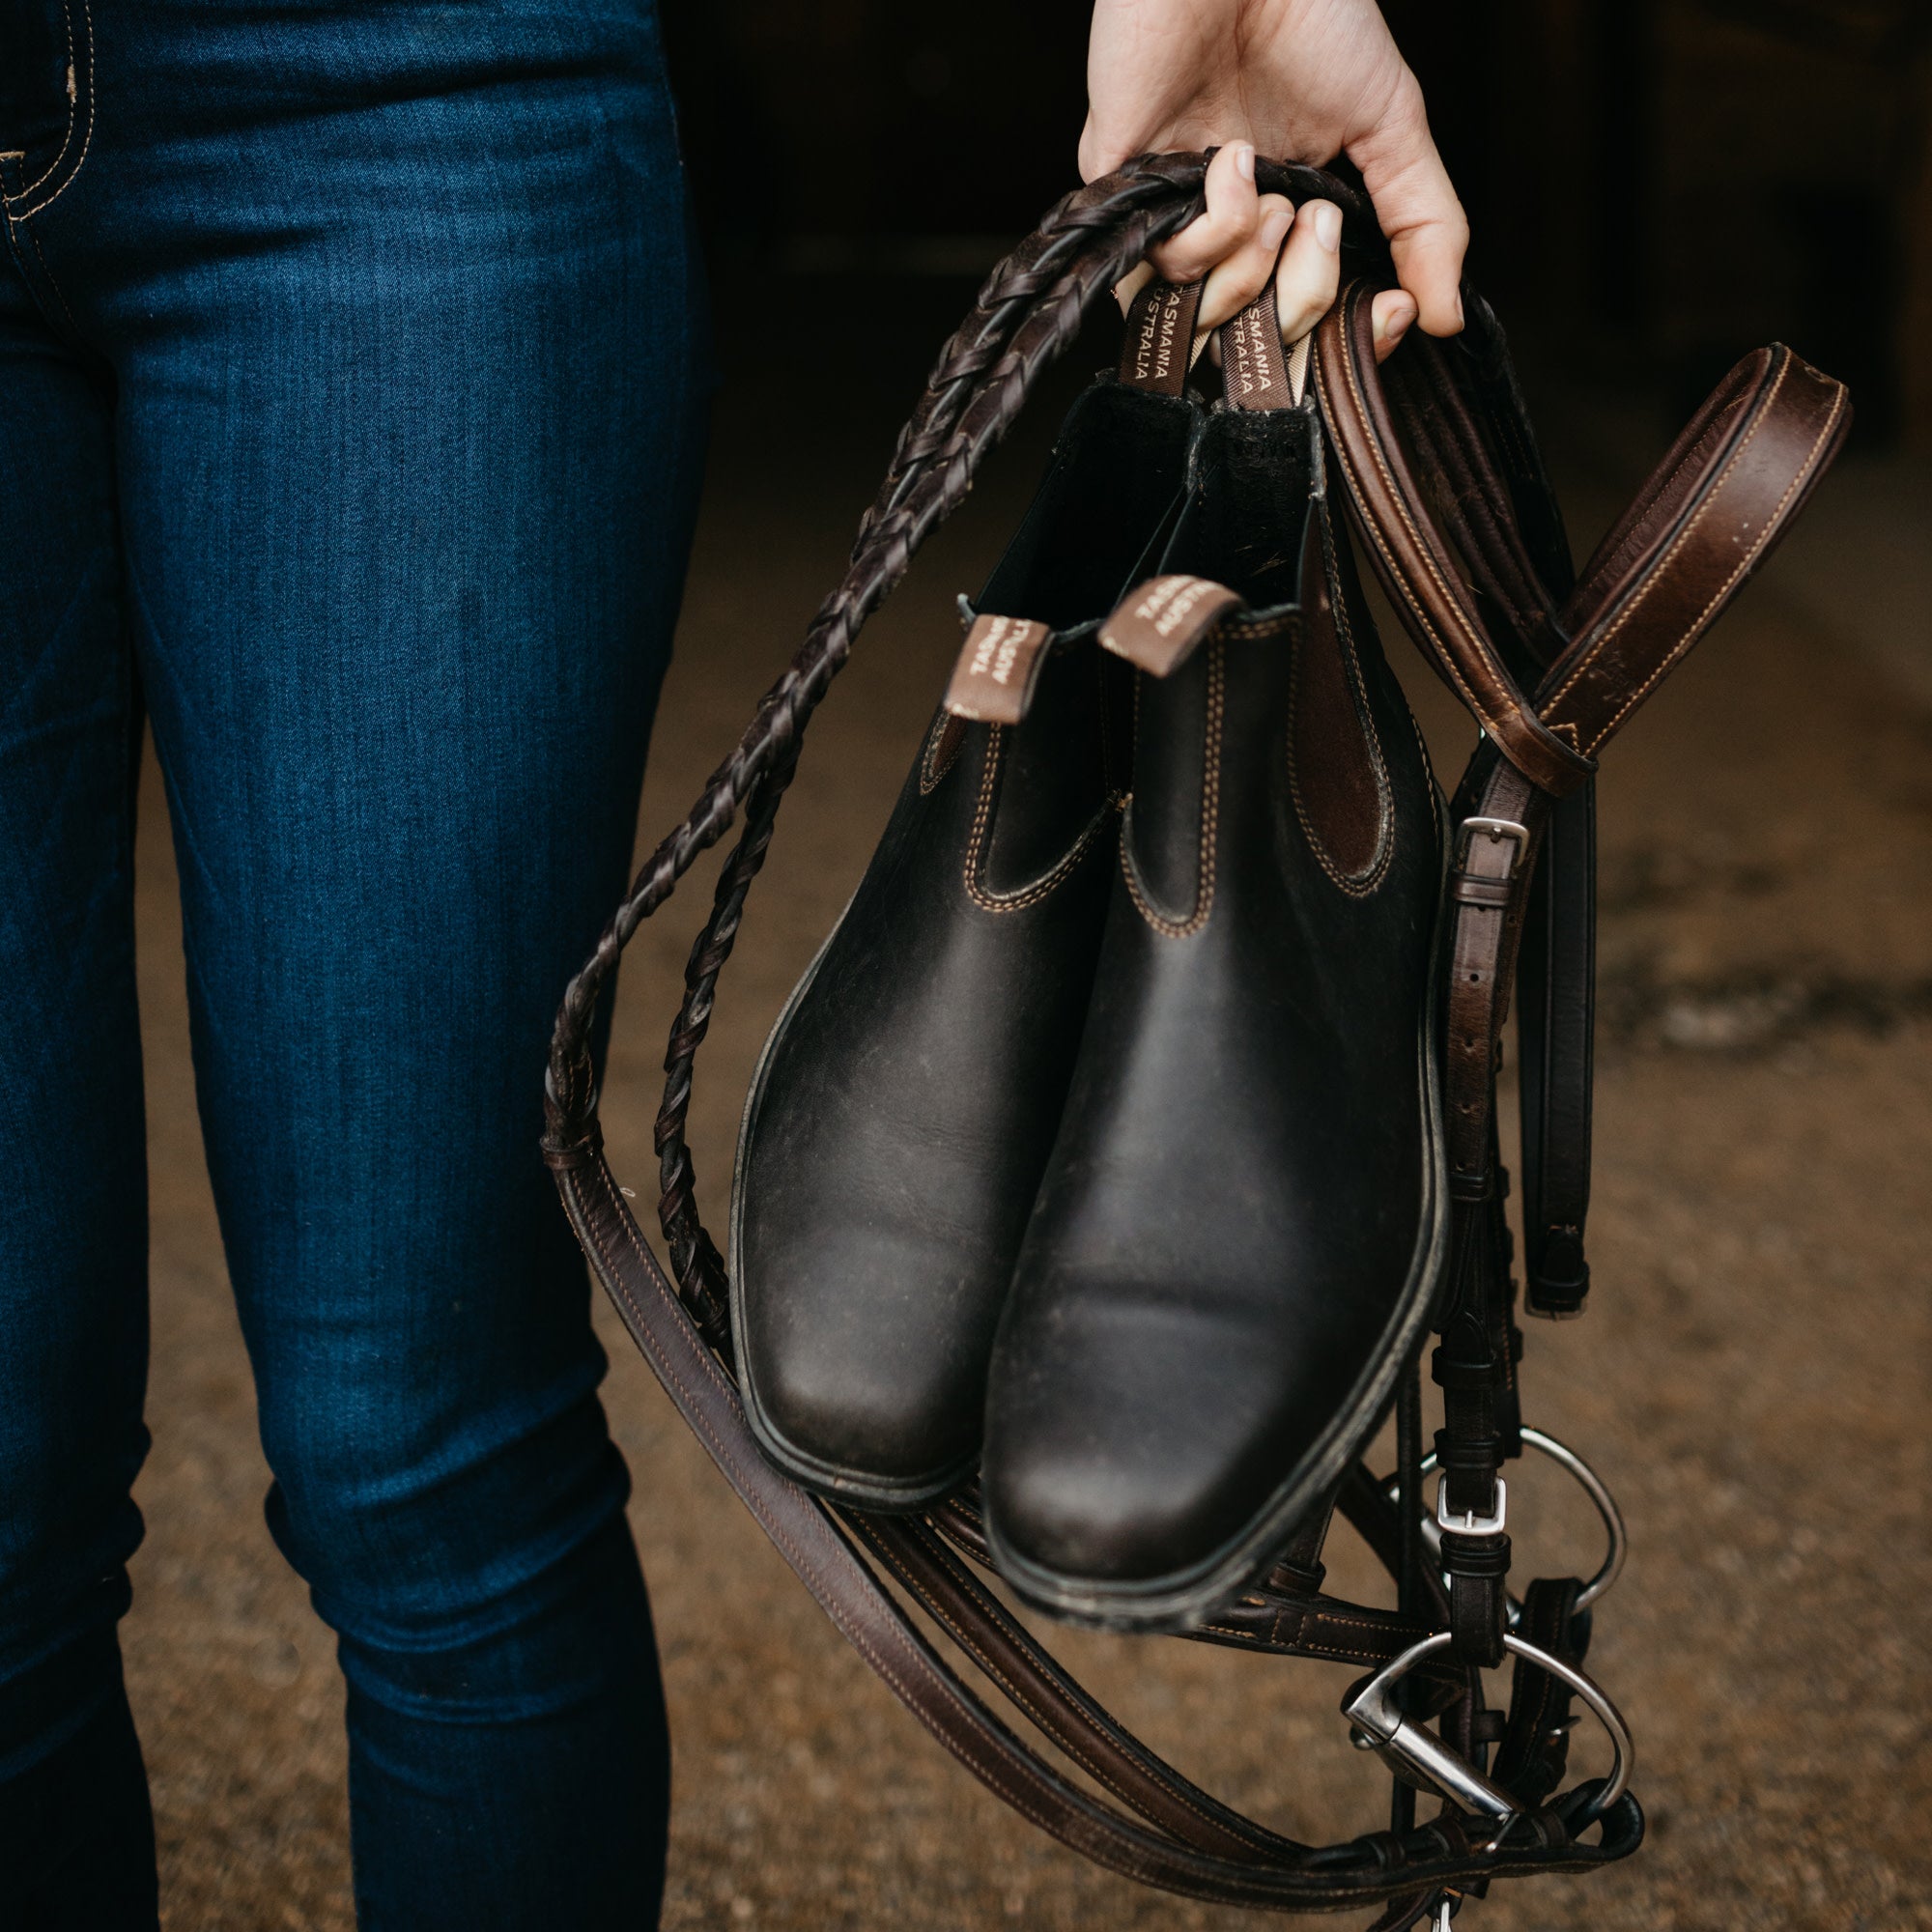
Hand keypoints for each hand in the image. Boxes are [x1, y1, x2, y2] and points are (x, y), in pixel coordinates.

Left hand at [1086, 0, 1467, 362]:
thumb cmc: (1315, 16)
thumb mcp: (1394, 126)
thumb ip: (1425, 224)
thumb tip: (1444, 318)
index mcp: (1287, 228)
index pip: (1308, 333)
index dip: (1351, 341)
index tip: (1394, 310)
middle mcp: (1225, 238)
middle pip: (1257, 345)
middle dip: (1304, 299)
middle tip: (1318, 221)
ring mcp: (1171, 222)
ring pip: (1206, 324)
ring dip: (1255, 269)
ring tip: (1274, 196)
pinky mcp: (1121, 199)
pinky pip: (1166, 271)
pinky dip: (1215, 227)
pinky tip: (1229, 161)